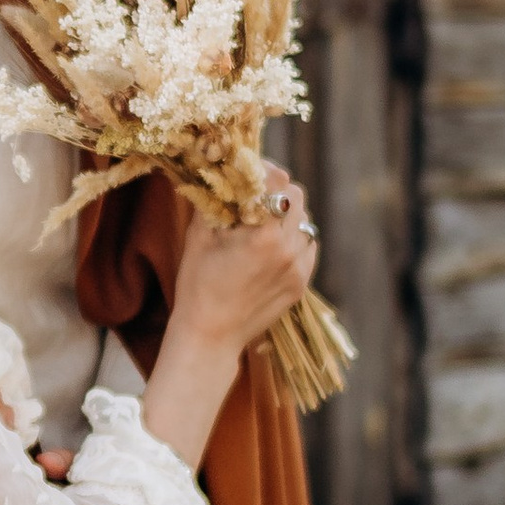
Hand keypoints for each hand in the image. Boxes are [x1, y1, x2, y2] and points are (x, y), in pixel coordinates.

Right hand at [168, 173, 316, 357]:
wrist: (210, 335)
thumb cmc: (197, 284)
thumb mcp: (199, 236)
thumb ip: (214, 200)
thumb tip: (217, 170)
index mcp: (262, 235)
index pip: (278, 182)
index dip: (264, 169)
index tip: (249, 170)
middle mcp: (288, 249)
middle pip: (297, 198)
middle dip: (277, 191)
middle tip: (256, 195)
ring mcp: (298, 269)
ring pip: (306, 222)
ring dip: (287, 215)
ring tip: (263, 223)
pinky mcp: (301, 284)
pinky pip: (307, 247)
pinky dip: (294, 240)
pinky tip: (272, 246)